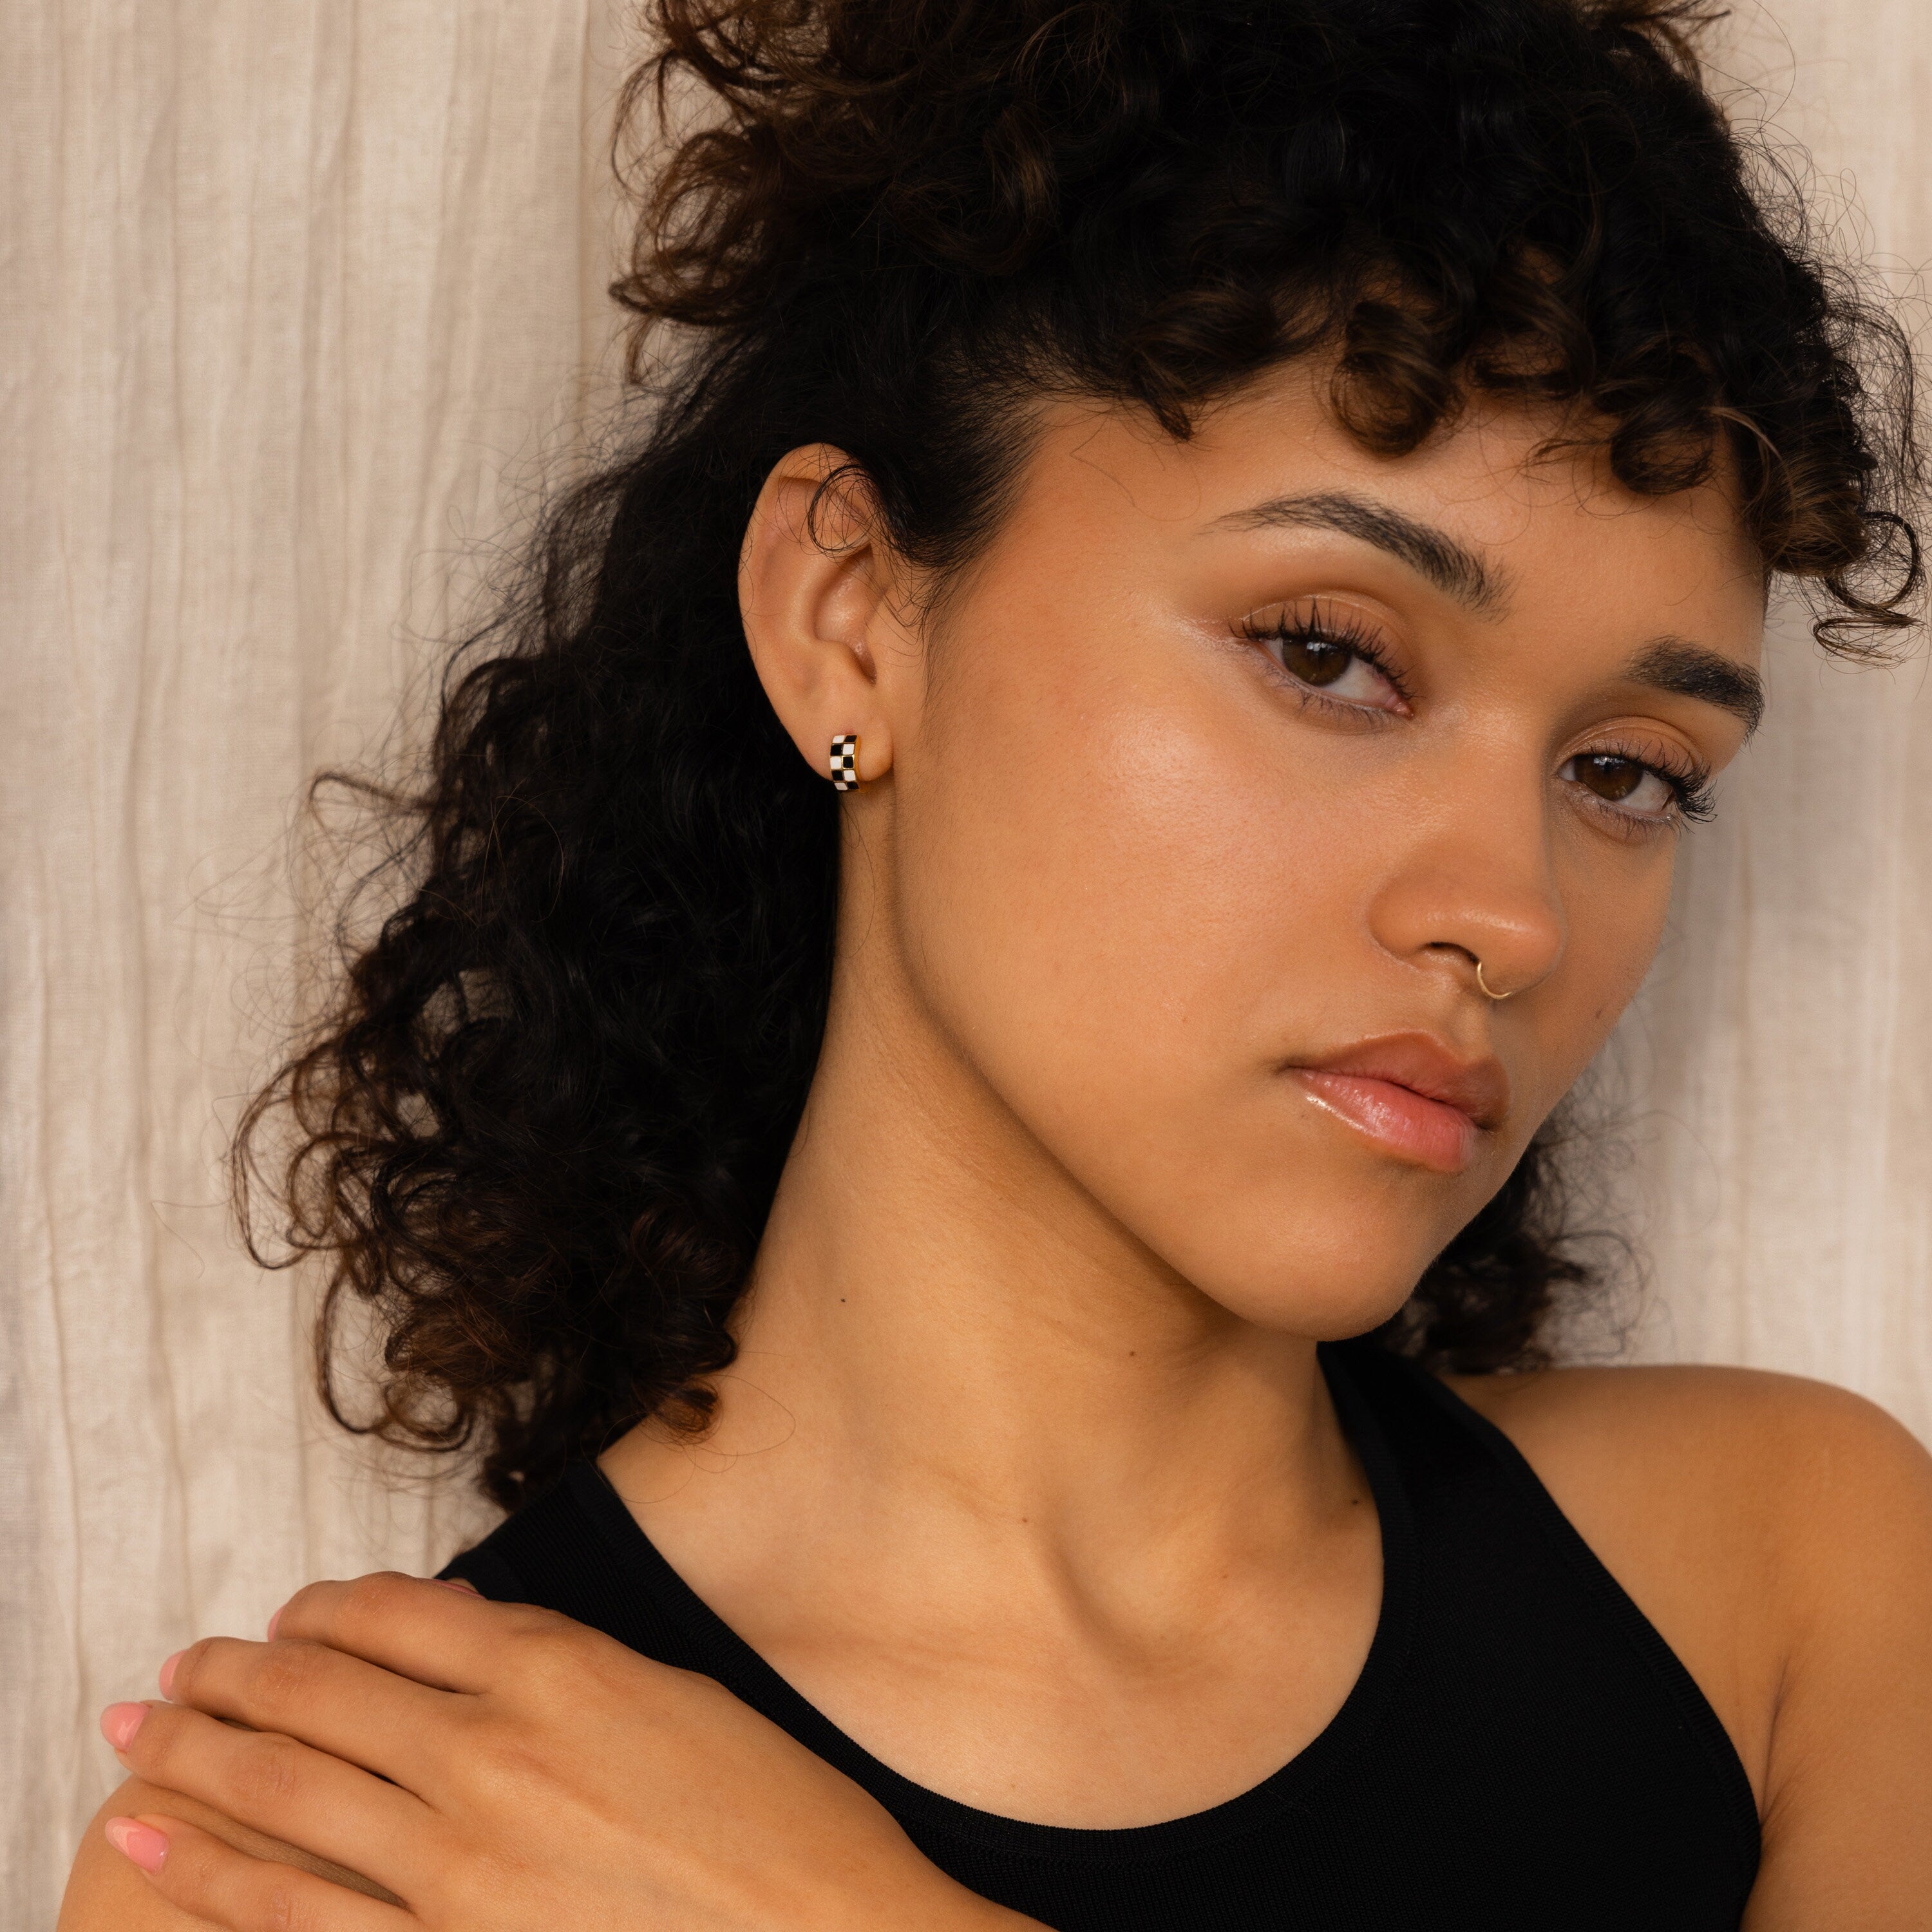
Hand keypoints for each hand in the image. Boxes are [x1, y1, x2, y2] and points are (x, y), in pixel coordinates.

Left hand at [96, 1572, 1039, 1931]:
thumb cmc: (773, 1818)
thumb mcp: (671, 1697)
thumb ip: (558, 1667)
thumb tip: (460, 1647)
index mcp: (558, 1667)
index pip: (400, 1611)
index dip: (325, 1608)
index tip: (291, 1617)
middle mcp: (492, 1748)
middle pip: (321, 1689)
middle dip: (232, 1672)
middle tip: (178, 1667)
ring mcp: (459, 1859)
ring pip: (288, 1787)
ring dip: (195, 1754)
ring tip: (137, 1734)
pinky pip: (295, 1911)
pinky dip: (211, 1872)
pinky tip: (149, 1845)